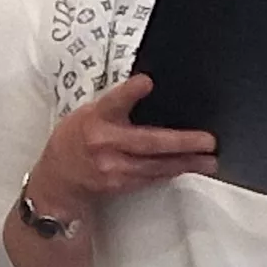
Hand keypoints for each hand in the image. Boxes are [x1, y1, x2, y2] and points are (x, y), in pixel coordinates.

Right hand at [24, 75, 214, 223]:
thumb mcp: (89, 111)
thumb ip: (118, 104)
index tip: (146, 82)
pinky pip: (152, 177)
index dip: (130, 92)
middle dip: (181, 142)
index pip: (113, 101)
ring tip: (208, 161)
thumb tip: (150, 88)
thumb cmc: (76, 138)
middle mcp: (104, 143)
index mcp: (95, 118)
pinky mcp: (120, 184)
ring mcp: (113, 168)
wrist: (58, 178)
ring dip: (185, 163)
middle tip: (207, 141)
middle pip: (148, 142)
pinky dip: (172, 171)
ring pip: (156, 165)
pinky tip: (188, 168)